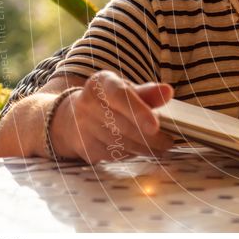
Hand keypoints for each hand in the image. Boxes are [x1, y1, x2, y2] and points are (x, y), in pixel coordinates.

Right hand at [49, 70, 175, 163]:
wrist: (70, 118)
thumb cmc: (108, 102)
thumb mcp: (126, 91)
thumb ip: (147, 93)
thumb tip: (167, 91)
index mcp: (101, 83)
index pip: (120, 95)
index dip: (138, 111)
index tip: (156, 125)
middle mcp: (87, 102)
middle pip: (124, 125)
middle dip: (150, 137)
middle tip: (168, 142)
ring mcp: (82, 126)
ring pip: (120, 143)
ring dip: (144, 148)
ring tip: (159, 148)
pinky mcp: (83, 146)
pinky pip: (113, 155)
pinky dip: (129, 154)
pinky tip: (137, 150)